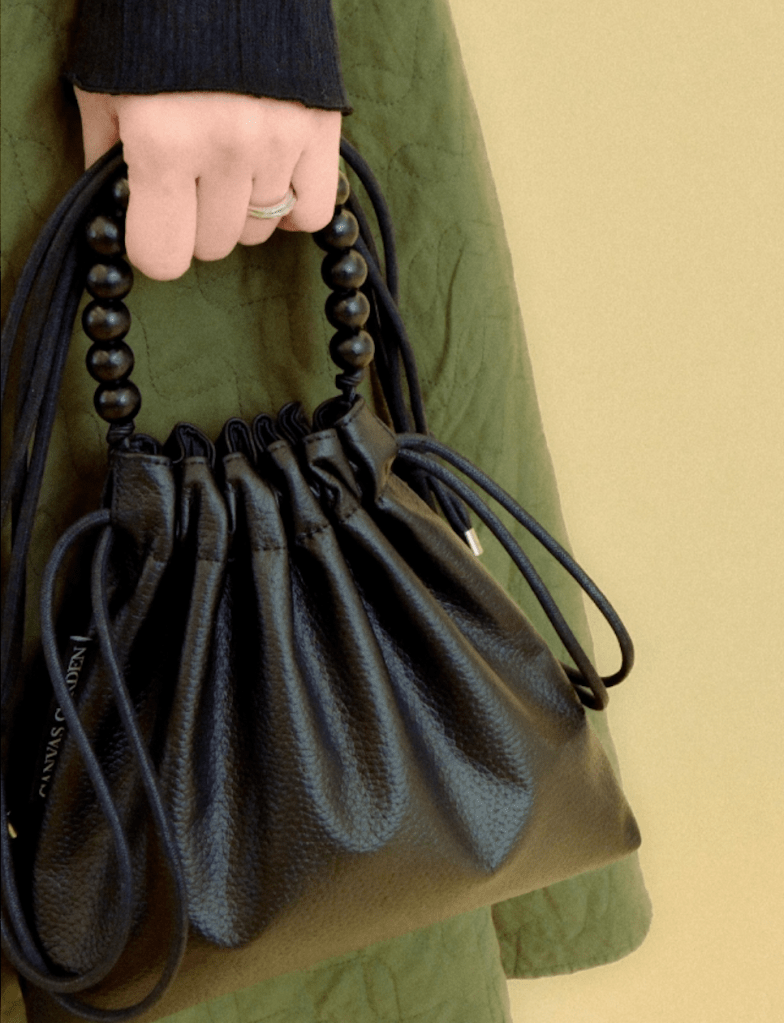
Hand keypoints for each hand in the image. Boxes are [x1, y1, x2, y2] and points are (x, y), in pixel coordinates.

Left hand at [74, 87, 341, 280]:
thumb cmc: (148, 26)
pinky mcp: (319, 131)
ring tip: (231, 163)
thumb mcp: (103, 90)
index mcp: (162, 142)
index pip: (163, 256)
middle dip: (198, 221)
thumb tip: (126, 212)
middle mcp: (224, 150)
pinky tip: (275, 178)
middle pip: (215, 245)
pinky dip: (294, 208)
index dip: (154, 245)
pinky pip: (313, 214)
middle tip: (193, 179)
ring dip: (243, 209)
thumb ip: (108, 161)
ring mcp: (278, 142)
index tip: (154, 223)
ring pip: (260, 230)